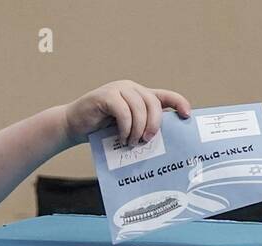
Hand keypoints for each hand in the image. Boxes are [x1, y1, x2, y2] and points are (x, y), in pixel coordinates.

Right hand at [62, 80, 191, 147]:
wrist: (74, 126)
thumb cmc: (101, 131)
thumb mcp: (127, 129)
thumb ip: (142, 128)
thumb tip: (162, 141)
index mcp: (139, 95)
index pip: (164, 95)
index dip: (178, 102)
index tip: (187, 115)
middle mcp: (131, 88)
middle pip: (153, 102)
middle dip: (154, 124)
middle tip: (147, 140)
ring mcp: (117, 89)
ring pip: (139, 107)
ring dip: (138, 128)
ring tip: (131, 142)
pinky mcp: (105, 95)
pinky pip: (123, 110)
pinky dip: (125, 126)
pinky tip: (122, 137)